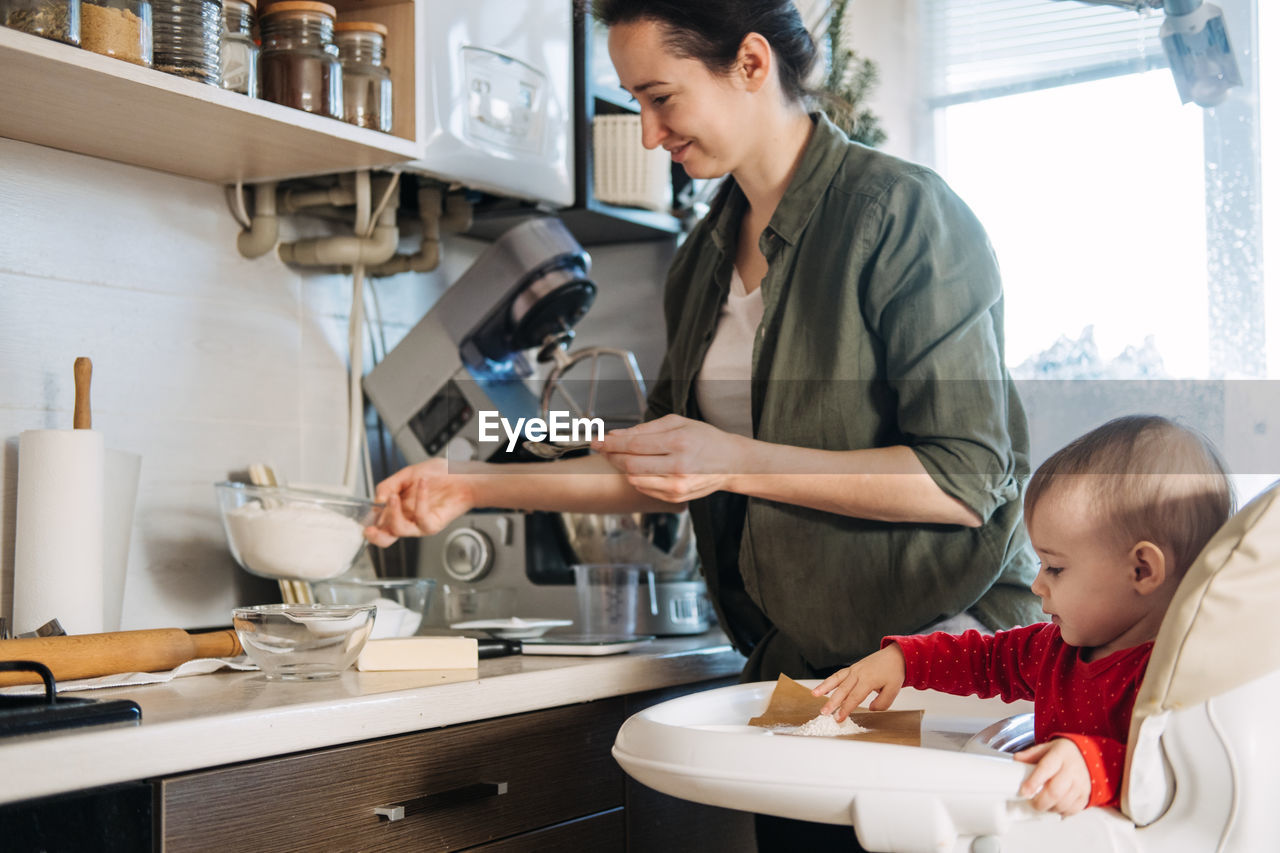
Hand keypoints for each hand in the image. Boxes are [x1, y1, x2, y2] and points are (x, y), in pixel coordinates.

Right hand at [363, 458, 474, 546]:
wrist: (463, 475)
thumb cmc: (440, 475)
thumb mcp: (408, 474)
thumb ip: (389, 485)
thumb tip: (377, 500)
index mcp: (398, 509)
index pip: (379, 523)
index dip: (370, 523)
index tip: (363, 517)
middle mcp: (407, 519)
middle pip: (386, 539)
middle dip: (375, 537)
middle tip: (369, 530)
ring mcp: (419, 523)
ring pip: (400, 529)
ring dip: (392, 513)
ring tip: (393, 496)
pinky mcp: (433, 524)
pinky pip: (421, 517)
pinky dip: (419, 500)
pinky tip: (422, 484)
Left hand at [593, 414, 746, 502]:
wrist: (730, 462)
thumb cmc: (704, 438)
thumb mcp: (678, 423)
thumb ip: (645, 429)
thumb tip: (616, 435)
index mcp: (679, 442)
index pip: (634, 444)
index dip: (611, 443)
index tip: (597, 440)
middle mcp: (678, 466)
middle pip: (630, 465)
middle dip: (612, 456)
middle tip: (603, 448)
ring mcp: (677, 486)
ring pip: (635, 479)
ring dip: (622, 468)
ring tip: (621, 457)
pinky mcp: (675, 497)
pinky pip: (645, 488)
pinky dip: (636, 478)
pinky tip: (639, 468)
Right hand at [810, 644, 905, 719]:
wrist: (895, 655)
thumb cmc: (894, 672)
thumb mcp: (894, 690)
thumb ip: (882, 703)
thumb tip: (870, 709)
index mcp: (868, 680)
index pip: (854, 697)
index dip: (845, 709)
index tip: (839, 718)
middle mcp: (858, 674)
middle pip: (843, 690)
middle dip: (832, 702)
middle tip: (824, 712)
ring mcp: (854, 669)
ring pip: (837, 679)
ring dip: (825, 687)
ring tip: (814, 694)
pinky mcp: (852, 668)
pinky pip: (838, 675)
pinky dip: (829, 681)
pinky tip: (822, 688)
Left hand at [1014, 738, 1091, 815]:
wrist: (1086, 756)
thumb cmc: (1063, 753)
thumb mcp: (1046, 748)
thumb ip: (1030, 754)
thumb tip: (1016, 759)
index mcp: (1059, 756)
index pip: (1045, 769)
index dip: (1033, 783)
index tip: (1024, 792)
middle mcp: (1072, 770)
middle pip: (1055, 791)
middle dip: (1040, 802)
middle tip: (1032, 803)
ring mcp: (1080, 784)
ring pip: (1064, 803)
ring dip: (1050, 808)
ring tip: (1043, 804)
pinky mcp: (1085, 795)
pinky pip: (1073, 809)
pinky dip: (1061, 811)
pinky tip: (1055, 806)